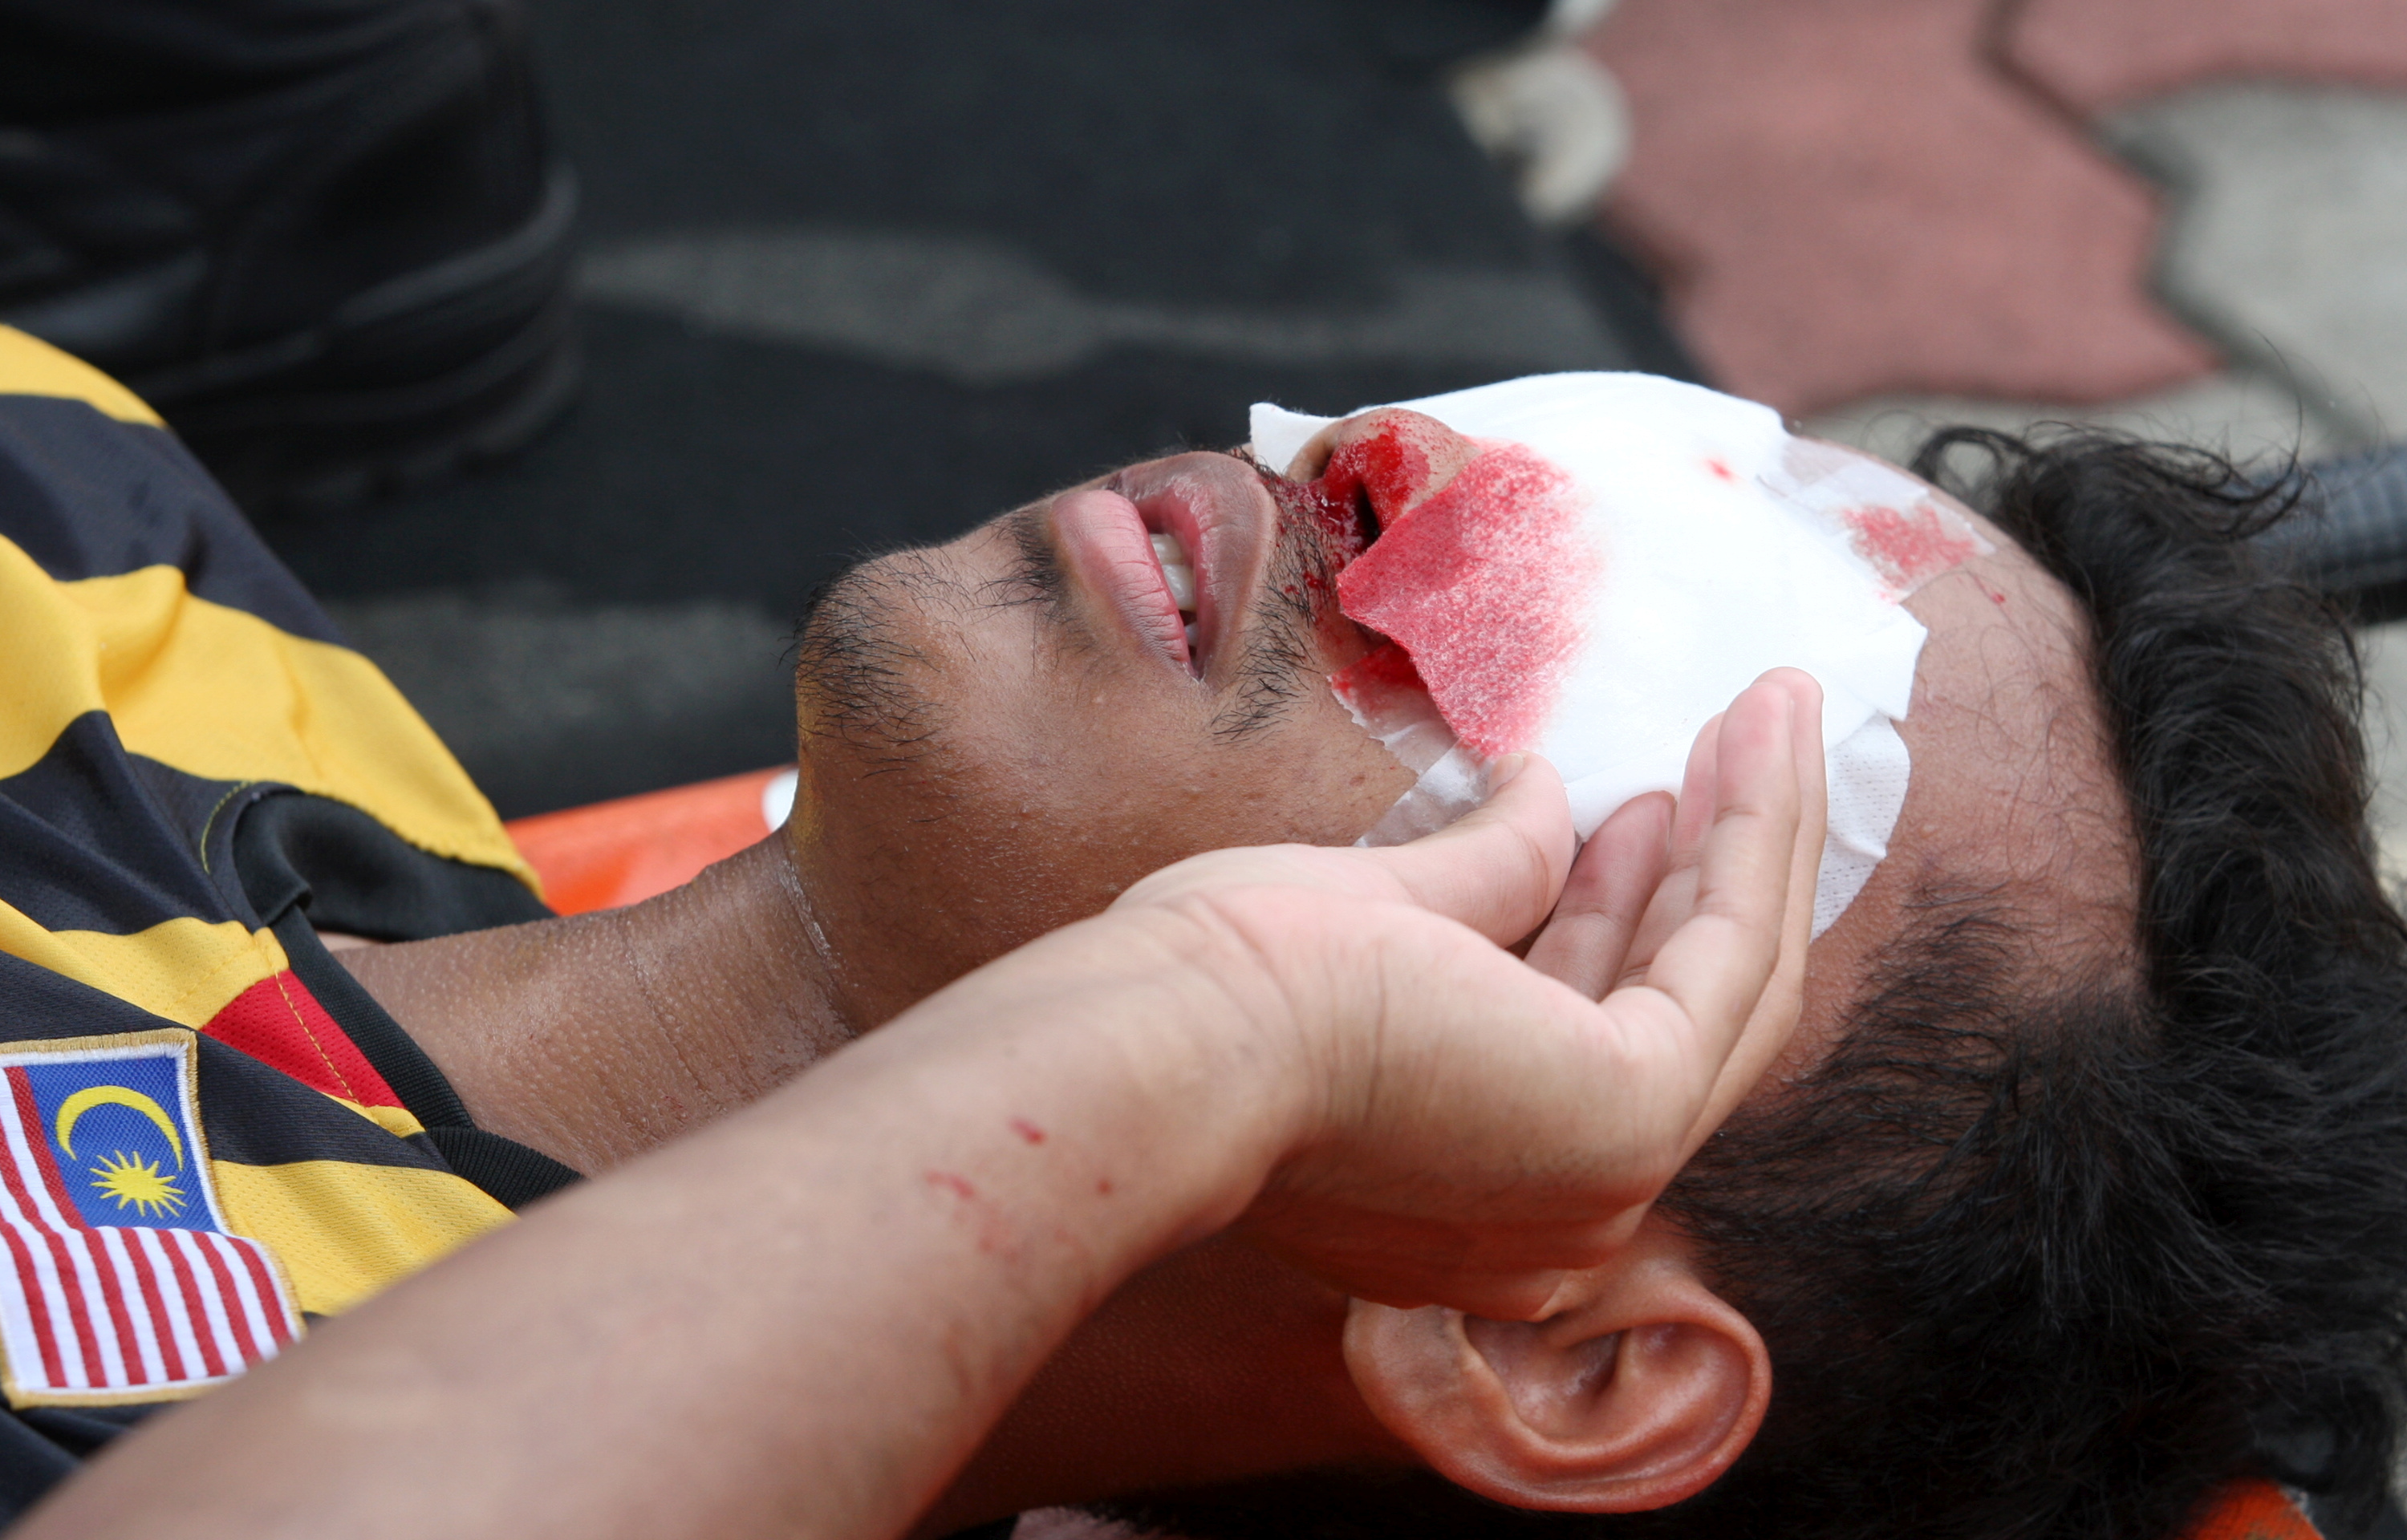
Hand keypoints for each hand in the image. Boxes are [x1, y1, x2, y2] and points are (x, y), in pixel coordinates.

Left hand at [1109, 670, 1826, 1319]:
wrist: (1179, 1043)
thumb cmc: (1222, 993)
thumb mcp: (1376, 920)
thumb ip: (1480, 876)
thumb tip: (1546, 792)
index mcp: (1468, 1185)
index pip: (1580, 1033)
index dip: (1621, 906)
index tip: (1640, 806)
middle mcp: (1555, 1212)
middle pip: (1676, 1013)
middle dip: (1711, 866)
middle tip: (1740, 744)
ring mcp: (1603, 1178)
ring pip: (1725, 983)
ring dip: (1760, 833)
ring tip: (1777, 711)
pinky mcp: (1635, 1118)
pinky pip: (1730, 957)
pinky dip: (1756, 839)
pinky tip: (1761, 739)